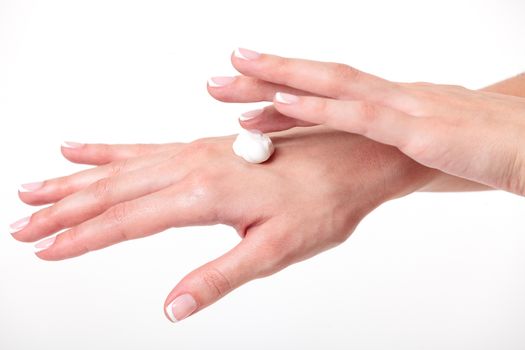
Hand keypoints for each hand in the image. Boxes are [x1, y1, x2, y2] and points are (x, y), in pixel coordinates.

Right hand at [11, 127, 434, 321]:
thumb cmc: (320, 205)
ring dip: (76, 180)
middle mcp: (193, 165)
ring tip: (37, 188)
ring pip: (122, 167)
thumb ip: (219, 277)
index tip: (45, 250)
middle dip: (65, 210)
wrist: (348, 160)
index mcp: (205, 193)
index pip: (129, 220)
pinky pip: (146, 148)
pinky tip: (83, 149)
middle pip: (114, 190)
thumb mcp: (273, 250)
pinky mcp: (204, 147)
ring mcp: (196, 152)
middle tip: (22, 225)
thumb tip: (172, 308)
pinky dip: (109, 150)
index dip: (83, 238)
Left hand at [208, 48, 524, 194]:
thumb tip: (354, 156)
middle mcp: (390, 96)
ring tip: (234, 75)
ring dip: (281, 79)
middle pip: (317, 80)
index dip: (280, 88)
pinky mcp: (421, 130)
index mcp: (389, 103)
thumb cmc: (480, 147)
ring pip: (332, 85)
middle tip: (218, 76)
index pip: (325, 92)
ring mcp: (404, 108)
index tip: (240, 86)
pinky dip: (320, 105)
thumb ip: (387, 143)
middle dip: (265, 76)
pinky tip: (283, 100)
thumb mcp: (424, 143)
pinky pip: (362, 114)